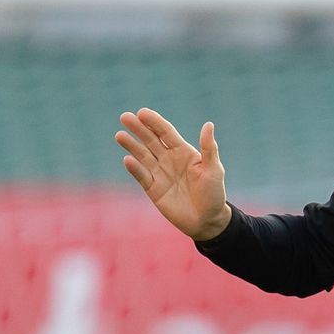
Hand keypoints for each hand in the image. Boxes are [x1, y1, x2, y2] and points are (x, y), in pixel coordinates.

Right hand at [116, 107, 230, 240]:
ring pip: (142, 155)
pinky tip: (128, 160)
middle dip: (138, 129)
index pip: (165, 132)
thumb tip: (209, 124)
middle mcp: (169, 159)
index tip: (142, 112)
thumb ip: (209, 148)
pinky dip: (135, 168)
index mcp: (183, 151)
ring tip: (120, 135)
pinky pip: (142, 176)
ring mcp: (160, 174)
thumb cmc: (214, 194)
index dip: (154, 122)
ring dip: (131, 145)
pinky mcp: (153, 189)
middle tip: (125, 117)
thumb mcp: (214, 170)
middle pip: (150, 140)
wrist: (208, 221)